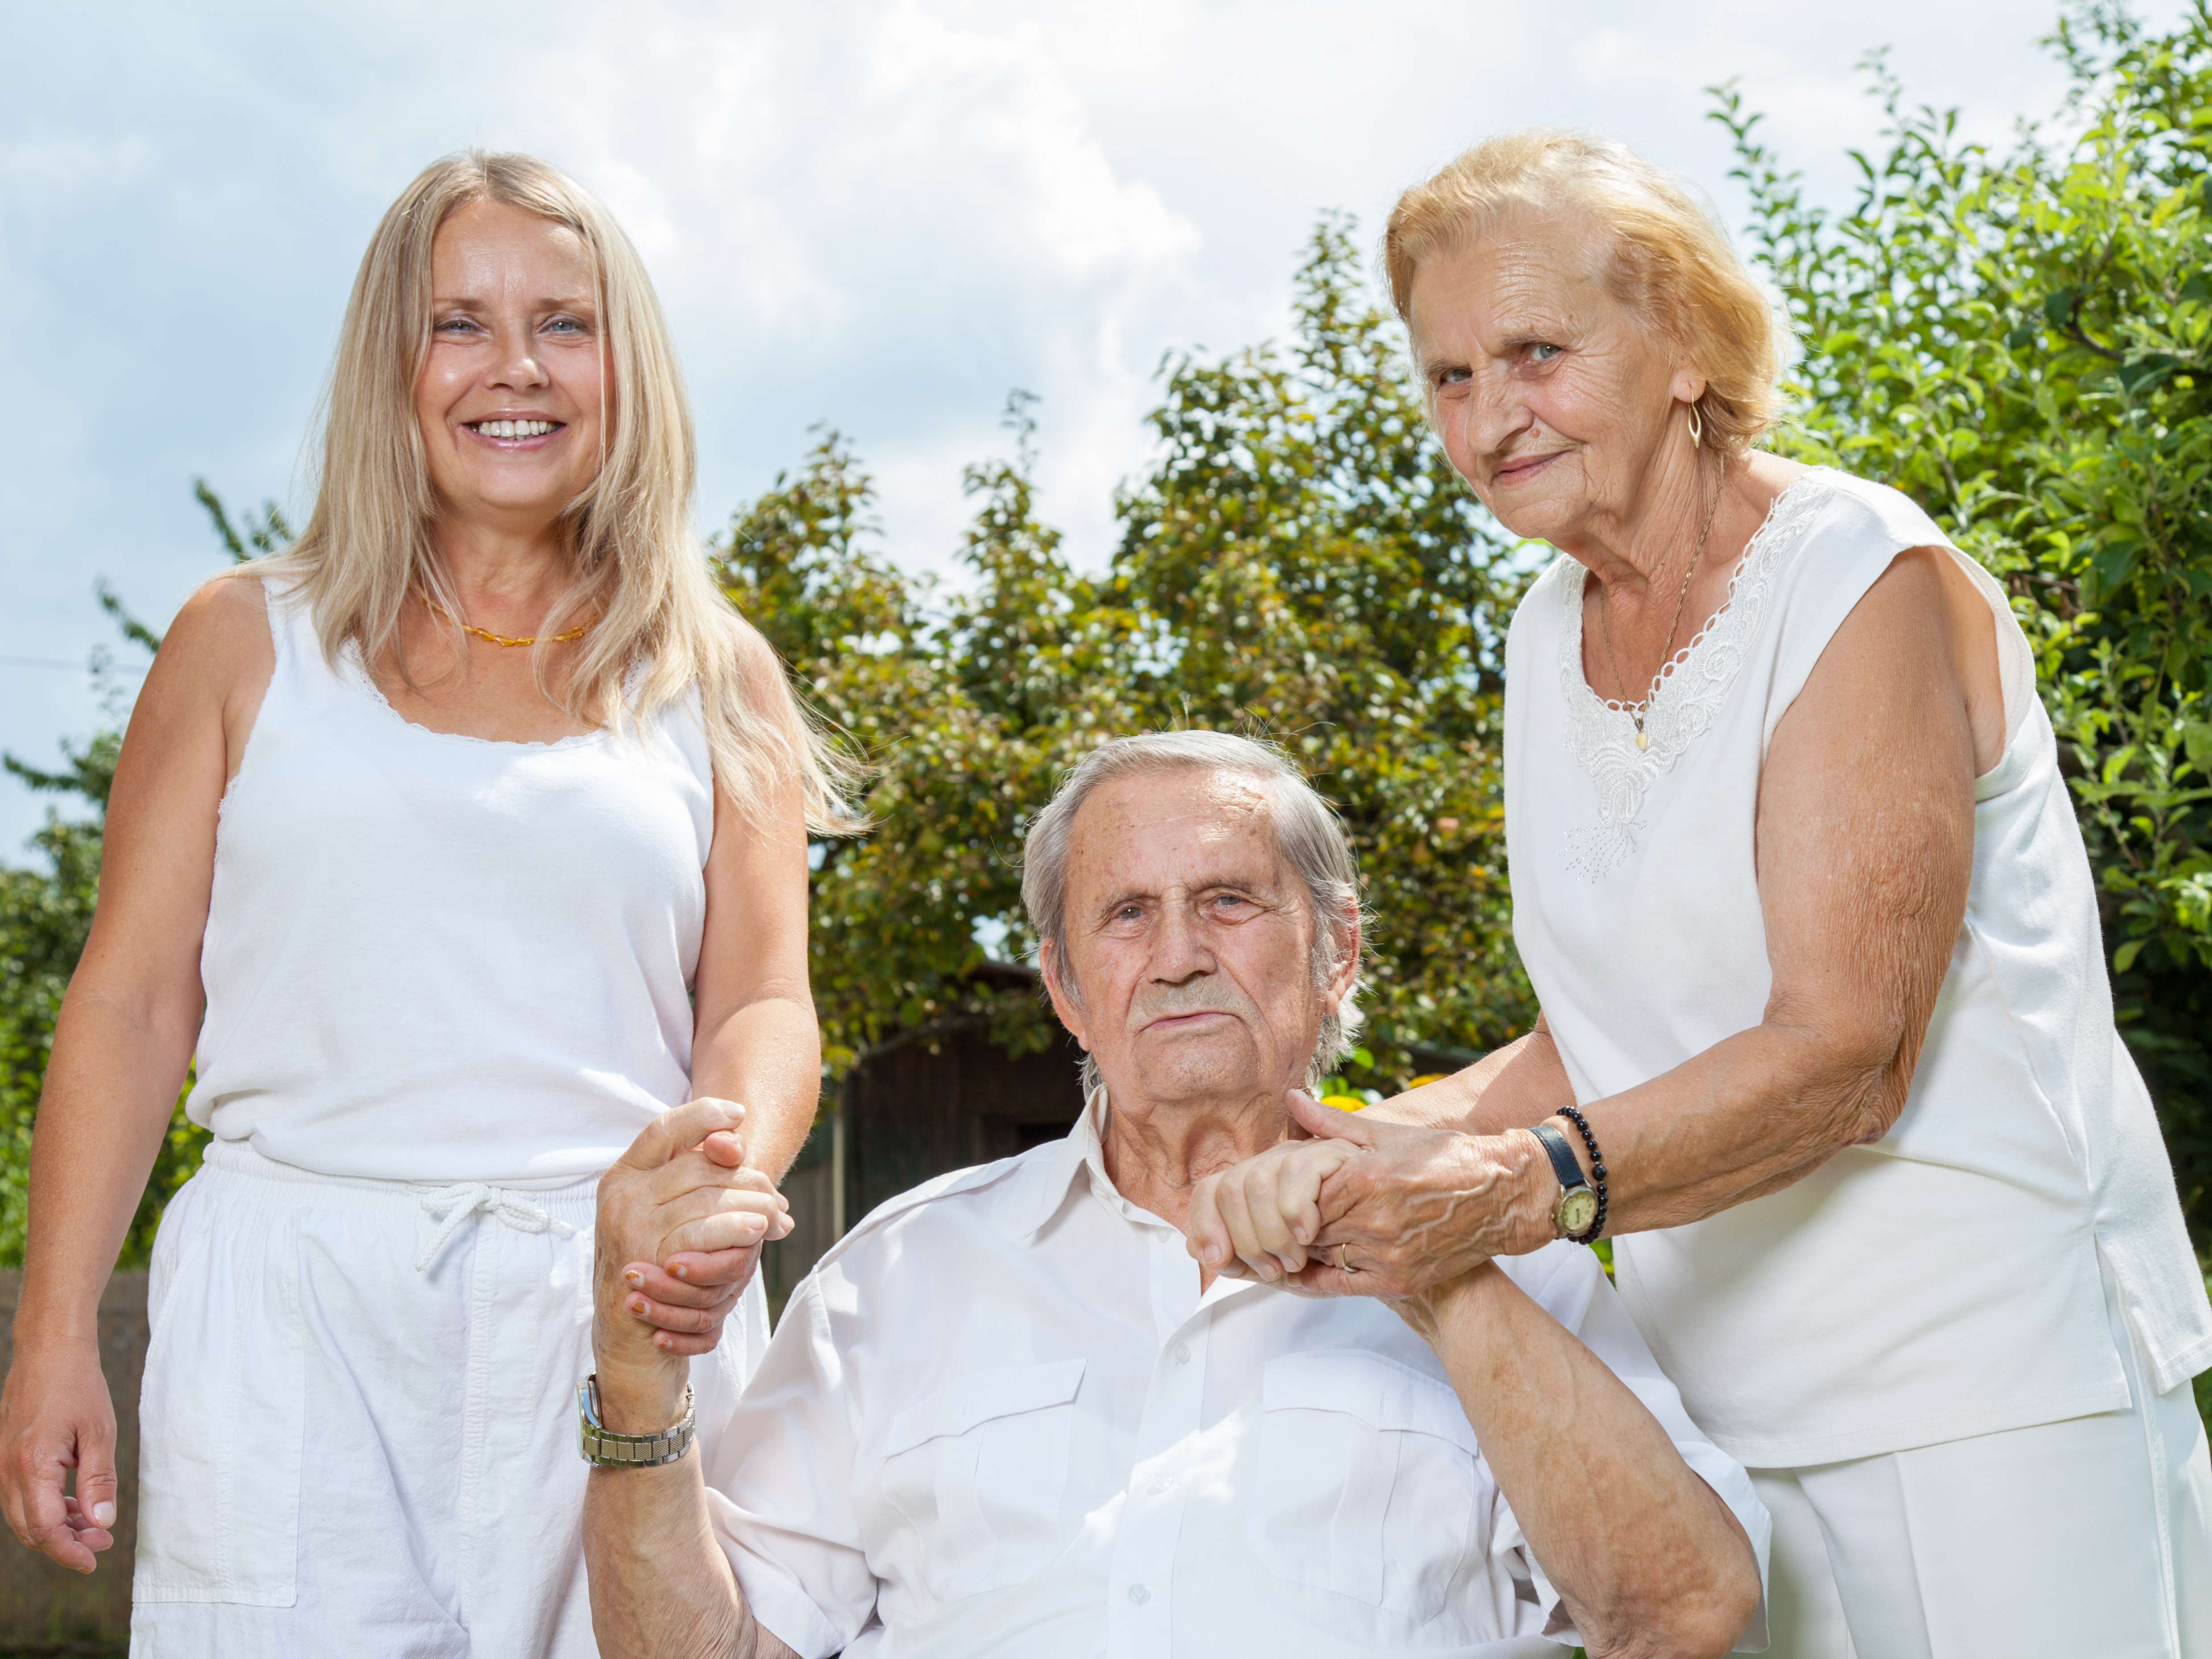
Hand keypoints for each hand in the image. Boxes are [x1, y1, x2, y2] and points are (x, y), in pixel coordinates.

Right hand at [0, 1336, 118, 1572]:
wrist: (49, 1350)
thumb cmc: (78, 1386)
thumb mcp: (99, 1432)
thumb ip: (98, 1480)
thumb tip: (102, 1522)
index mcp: (31, 1465)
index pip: (44, 1529)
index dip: (68, 1551)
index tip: (93, 1561)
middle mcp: (7, 1469)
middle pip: (29, 1529)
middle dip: (64, 1543)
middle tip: (102, 1541)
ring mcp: (1, 1462)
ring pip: (22, 1516)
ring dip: (54, 1527)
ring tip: (93, 1525)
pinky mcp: (4, 1455)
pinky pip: (19, 1496)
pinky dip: (44, 1508)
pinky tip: (73, 1504)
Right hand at [617, 1120, 785, 1345]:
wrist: (631, 1338)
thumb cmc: (658, 1274)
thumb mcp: (673, 1220)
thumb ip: (699, 1182)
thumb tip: (737, 1145)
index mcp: (624, 1176)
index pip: (664, 1129)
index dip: (703, 1115)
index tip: (739, 1113)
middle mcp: (621, 1195)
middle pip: (699, 1165)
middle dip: (747, 1179)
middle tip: (778, 1202)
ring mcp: (629, 1226)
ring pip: (706, 1195)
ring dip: (751, 1206)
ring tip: (776, 1219)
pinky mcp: (644, 1258)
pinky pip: (699, 1232)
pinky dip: (733, 1229)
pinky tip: (757, 1232)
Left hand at [1189, 1092, 1549, 1298]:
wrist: (1502, 1195)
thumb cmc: (1445, 1157)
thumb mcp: (1387, 1134)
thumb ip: (1332, 1124)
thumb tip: (1291, 1100)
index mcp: (1368, 1178)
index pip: (1301, 1194)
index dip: (1285, 1196)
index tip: (1275, 1193)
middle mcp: (1375, 1219)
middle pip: (1305, 1228)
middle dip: (1288, 1223)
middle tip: (1270, 1219)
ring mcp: (1388, 1254)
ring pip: (1321, 1255)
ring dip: (1304, 1248)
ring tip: (1289, 1238)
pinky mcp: (1400, 1279)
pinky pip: (1343, 1283)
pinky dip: (1321, 1274)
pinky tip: (1308, 1266)